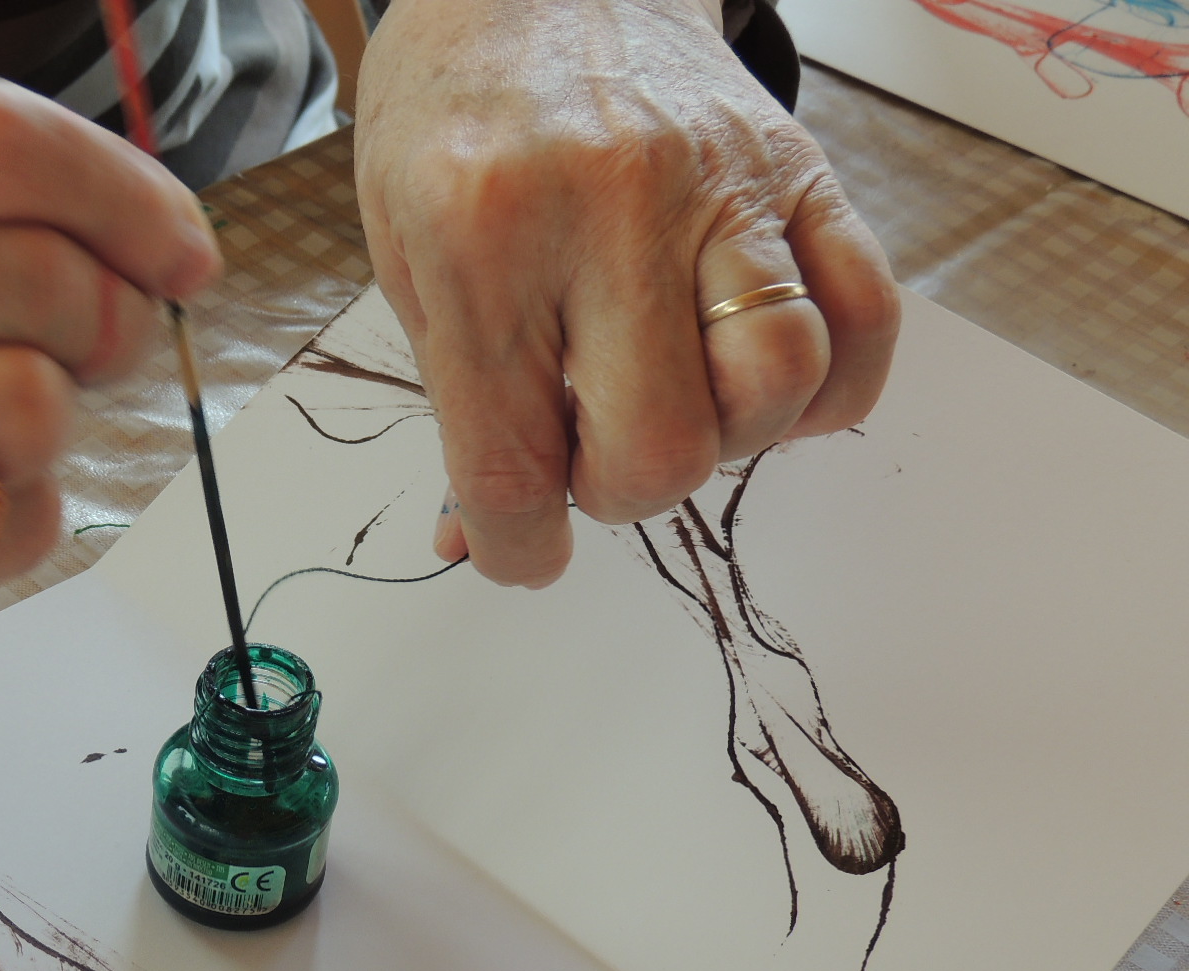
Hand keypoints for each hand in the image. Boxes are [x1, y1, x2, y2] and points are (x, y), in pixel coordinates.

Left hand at [354, 0, 899, 586]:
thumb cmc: (456, 115)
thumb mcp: (405, 251)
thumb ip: (458, 394)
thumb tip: (488, 535)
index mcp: (479, 237)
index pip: (514, 459)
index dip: (522, 544)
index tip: (525, 554)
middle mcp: (609, 208)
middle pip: (666, 445)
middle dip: (621, 492)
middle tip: (591, 456)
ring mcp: (720, 182)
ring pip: (780, 383)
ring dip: (727, 442)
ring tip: (674, 407)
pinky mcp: (800, 168)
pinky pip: (865, 316)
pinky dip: (827, 389)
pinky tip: (761, 384)